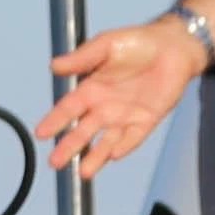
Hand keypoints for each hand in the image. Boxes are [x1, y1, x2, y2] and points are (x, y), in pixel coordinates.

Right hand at [41, 25, 200, 174]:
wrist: (173, 47)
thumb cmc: (137, 42)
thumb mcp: (107, 44)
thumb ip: (83, 57)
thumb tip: (54, 66)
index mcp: (91, 89)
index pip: (68, 109)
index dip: (55, 121)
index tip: (41, 133)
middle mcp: (104, 107)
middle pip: (83, 132)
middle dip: (69, 147)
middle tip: (55, 163)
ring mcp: (125, 116)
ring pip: (106, 142)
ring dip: (95, 157)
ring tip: (84, 172)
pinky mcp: (146, 121)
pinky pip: (133, 137)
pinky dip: (124, 146)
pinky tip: (114, 155)